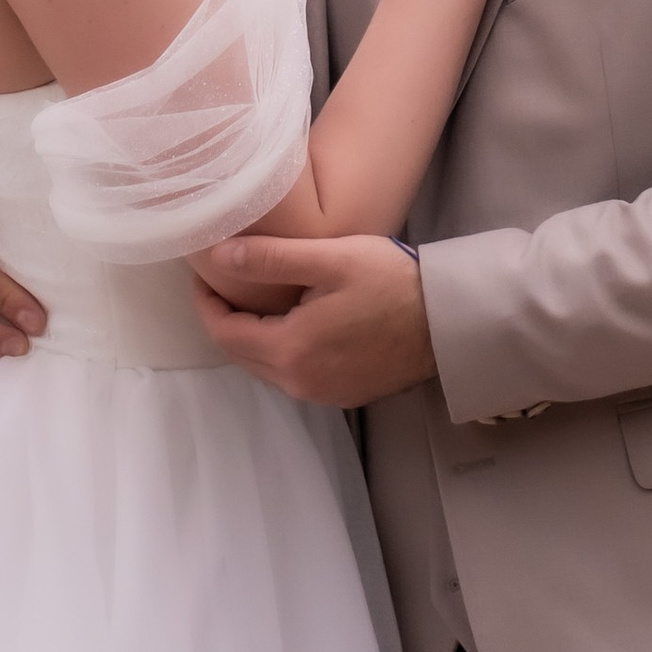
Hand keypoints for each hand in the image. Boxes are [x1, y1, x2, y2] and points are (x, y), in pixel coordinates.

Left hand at [192, 236, 437, 404]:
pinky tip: (290, 323)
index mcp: (291, 350)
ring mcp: (322, 394)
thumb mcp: (329, 259)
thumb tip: (219, 255)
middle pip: (241, 355)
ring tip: (253, 298)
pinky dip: (279, 350)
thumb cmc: (391, 282)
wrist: (447, 320)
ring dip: (251, 336)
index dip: (207, 302)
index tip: (204, 273)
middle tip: (223, 282)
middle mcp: (300, 383)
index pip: (225, 332)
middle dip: (225, 319)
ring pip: (266, 367)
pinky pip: (293, 375)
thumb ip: (270, 258)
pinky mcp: (342, 396)